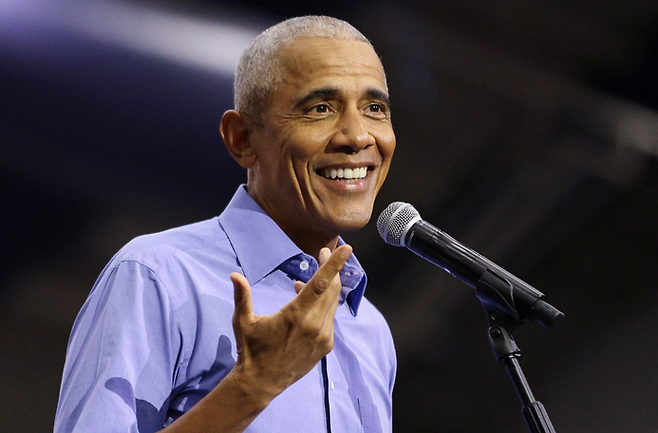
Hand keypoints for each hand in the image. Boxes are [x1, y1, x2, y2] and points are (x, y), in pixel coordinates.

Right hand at [229, 244, 351, 401]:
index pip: (321, 283)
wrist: (261, 383)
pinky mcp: (326, 345)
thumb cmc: (251, 349)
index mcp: (296, 315)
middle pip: (331, 289)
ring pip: (332, 302)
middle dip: (331, 268)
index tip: (346, 248)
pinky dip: (323, 305)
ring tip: (302, 283)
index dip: (334, 264)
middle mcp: (314, 325)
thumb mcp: (243, 321)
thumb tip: (234, 275)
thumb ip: (242, 296)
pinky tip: (306, 303)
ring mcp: (323, 336)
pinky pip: (330, 317)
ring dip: (324, 287)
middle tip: (322, 252)